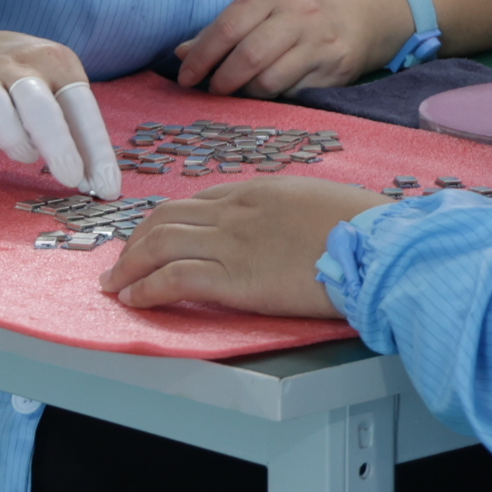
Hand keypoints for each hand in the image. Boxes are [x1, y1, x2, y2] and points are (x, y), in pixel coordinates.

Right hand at [0, 31, 119, 196]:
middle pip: (39, 105)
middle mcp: (19, 66)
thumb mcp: (56, 87)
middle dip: (58, 145)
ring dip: (13, 138)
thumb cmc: (25, 82)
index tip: (107, 186)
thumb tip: (96, 181)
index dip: (96, 150)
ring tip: (25, 156)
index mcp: (55, 62)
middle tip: (70, 178)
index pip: (81, 107)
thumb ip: (73, 129)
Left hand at [99, 178, 384, 317]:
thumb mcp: (319, 203)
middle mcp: (234, 212)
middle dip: (136, 241)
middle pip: (166, 218)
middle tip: (122, 262)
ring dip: (129, 266)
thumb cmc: (363, 229)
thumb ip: (287, 213)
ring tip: (116, 285)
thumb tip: (282, 229)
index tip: (153, 239)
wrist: (375, 245)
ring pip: (159, 245)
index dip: (166, 222)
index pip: (197, 203)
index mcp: (257, 191)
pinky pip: (173, 279)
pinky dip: (146, 289)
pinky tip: (135, 299)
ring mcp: (231, 243)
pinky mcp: (233, 278)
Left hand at [176, 0, 414, 98]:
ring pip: (269, 82)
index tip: (186, 76)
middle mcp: (300, 14)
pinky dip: (274, 98)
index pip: (227, 27)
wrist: (367, 8)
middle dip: (221, 81)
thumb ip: (224, 26)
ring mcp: (320, 43)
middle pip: (248, 58)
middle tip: (212, 90)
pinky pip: (292, 94)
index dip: (201, 57)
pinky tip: (270, 91)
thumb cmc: (304, 5)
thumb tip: (182, 52)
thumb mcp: (266, 1)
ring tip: (240, 90)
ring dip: (246, 94)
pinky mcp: (335, 70)